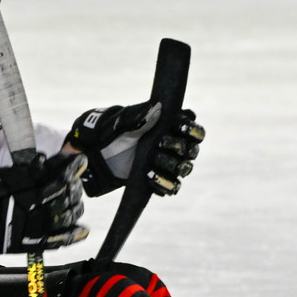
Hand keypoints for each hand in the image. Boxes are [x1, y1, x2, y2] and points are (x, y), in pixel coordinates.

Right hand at [0, 152, 87, 278]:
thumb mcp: (5, 176)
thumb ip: (27, 170)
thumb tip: (46, 161)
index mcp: (27, 188)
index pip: (57, 176)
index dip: (71, 167)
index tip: (80, 160)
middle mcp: (35, 207)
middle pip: (65, 195)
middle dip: (75, 185)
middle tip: (77, 179)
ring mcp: (37, 226)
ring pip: (66, 215)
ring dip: (76, 206)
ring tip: (78, 200)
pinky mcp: (36, 243)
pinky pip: (59, 240)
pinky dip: (73, 235)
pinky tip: (83, 229)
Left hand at [68, 102, 203, 196]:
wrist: (101, 153)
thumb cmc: (117, 131)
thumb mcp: (124, 121)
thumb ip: (140, 115)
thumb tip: (156, 109)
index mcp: (174, 128)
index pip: (195, 130)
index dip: (191, 128)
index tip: (179, 126)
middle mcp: (179, 147)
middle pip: (192, 150)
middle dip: (177, 146)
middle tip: (159, 143)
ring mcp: (172, 165)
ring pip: (184, 168)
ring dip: (169, 164)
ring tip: (150, 160)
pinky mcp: (162, 181)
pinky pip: (172, 186)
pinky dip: (162, 182)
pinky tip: (149, 176)